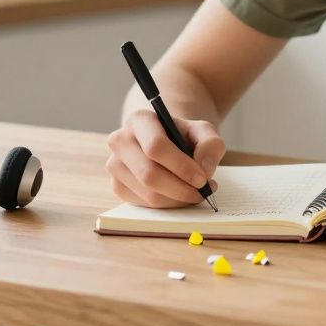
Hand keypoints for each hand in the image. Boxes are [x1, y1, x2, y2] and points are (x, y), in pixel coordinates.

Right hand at [106, 109, 225, 207]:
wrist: (167, 142)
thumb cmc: (183, 135)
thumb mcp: (203, 131)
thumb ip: (210, 144)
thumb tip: (204, 169)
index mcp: (139, 120)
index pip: (156, 146)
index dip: (181, 166)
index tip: (202, 179)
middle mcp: (120, 141)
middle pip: (149, 174)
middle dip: (181, 189)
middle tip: (203, 192)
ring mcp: (115, 165)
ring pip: (148, 194)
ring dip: (177, 199)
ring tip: (196, 192)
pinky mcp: (118, 186)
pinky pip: (144, 205)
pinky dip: (168, 205)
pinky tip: (180, 195)